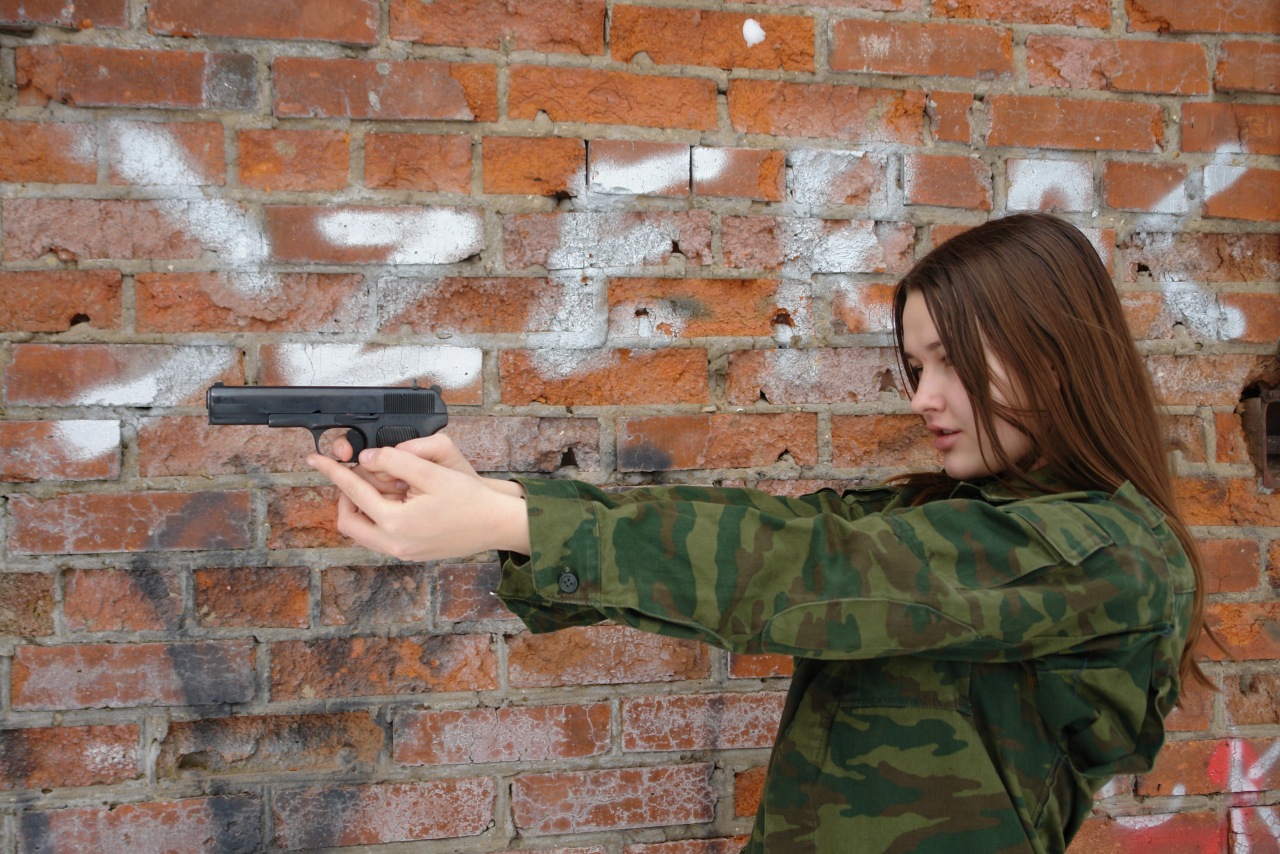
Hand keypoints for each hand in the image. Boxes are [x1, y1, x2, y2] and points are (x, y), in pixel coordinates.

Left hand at [307, 439, 529, 560]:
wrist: (497, 523)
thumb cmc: (470, 498)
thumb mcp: (432, 471)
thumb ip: (395, 460)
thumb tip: (366, 458)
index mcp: (396, 523)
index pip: (353, 492)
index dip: (333, 471)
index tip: (316, 459)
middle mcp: (394, 543)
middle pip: (349, 522)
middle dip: (347, 496)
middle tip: (358, 475)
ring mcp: (403, 552)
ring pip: (363, 532)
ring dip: (364, 507)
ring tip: (381, 485)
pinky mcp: (412, 553)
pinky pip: (381, 536)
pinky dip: (380, 516)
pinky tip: (396, 499)